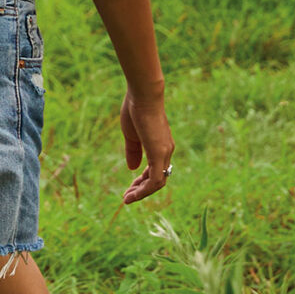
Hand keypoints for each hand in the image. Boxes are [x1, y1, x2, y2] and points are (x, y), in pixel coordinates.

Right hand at [117, 87, 173, 203]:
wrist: (143, 94)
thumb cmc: (136, 109)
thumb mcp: (132, 135)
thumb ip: (133, 152)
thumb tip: (132, 169)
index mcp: (161, 144)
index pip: (155, 169)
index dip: (142, 181)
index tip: (130, 188)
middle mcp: (167, 150)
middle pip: (158, 179)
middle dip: (142, 190)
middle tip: (127, 197)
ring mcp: (164, 152)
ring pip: (157, 183)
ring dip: (142, 193)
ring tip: (127, 199)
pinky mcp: (159, 154)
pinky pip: (154, 180)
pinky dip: (144, 190)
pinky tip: (132, 195)